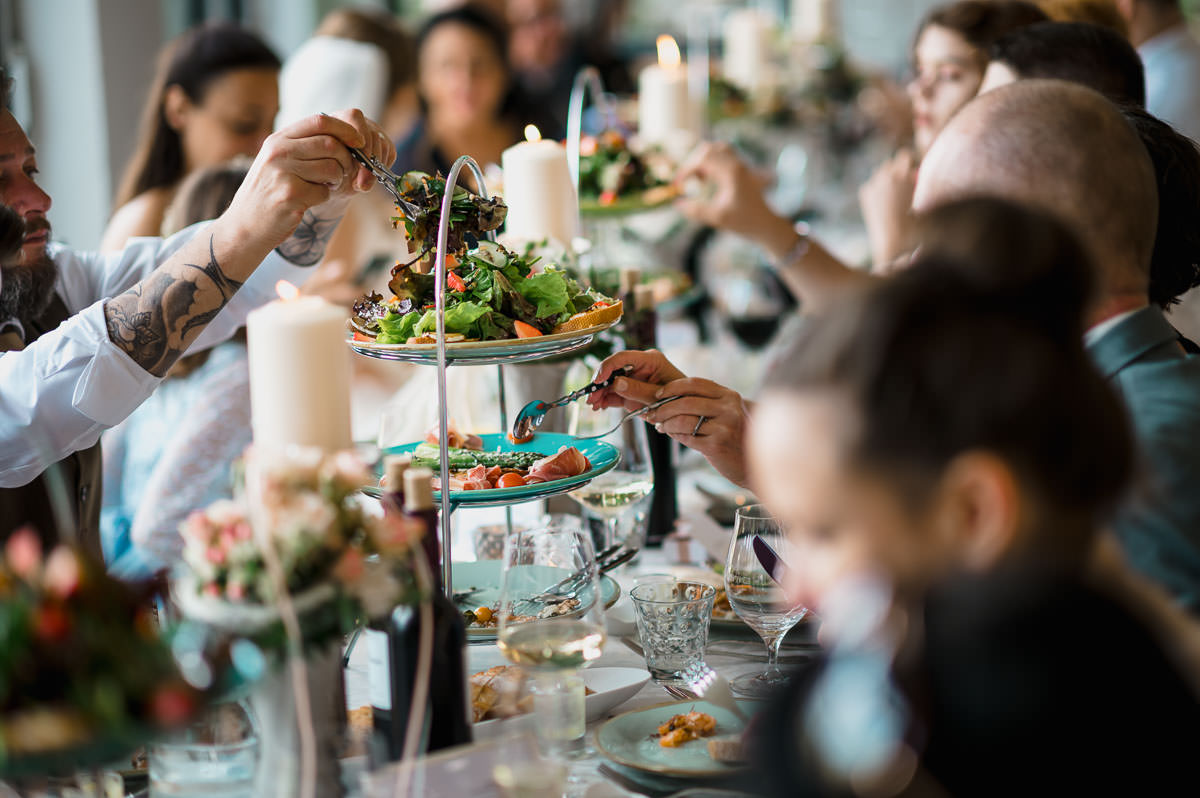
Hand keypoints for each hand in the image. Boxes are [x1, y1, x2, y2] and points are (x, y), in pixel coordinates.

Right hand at [220, 110, 394, 250]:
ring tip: (322, 186)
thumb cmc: (269, 192)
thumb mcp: (279, 161)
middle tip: (341, 173)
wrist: (245, 225)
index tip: (359, 141)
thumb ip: (304, 146)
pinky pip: (325, 192)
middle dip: (346, 160)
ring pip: (332, 168)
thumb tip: (347, 137)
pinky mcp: (290, 195)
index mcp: (278, 139)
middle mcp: (278, 152)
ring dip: (336, 180)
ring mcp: (282, 173)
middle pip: (331, 144)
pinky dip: (323, 197)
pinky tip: (308, 201)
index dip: (346, 130)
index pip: (320, 121)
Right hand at [586, 349, 686, 411]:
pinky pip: (614, 393)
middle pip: (613, 370)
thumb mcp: (660, 396)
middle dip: (600, 383)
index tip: (598, 380)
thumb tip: (616, 383)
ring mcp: (634, 379)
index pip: (623, 357)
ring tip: (594, 405)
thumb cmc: (680, 400)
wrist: (687, 413)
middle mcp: (639, 366)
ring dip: (600, 393)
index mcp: (650, 360)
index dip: (607, 367)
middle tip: (591, 397)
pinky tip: (599, 406)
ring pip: (610, 383)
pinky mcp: (631, 391)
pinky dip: (606, 400)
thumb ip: (638, 389)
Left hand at [642, 378, 751, 487]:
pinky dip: (674, 435)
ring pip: (683, 420)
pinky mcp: (717, 445)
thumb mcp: (724, 412)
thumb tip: (665, 397)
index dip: (672, 387)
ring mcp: (724, 427)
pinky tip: (672, 434)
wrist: (749, 462)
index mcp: (729, 395)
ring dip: (666, 423)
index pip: (695, 383)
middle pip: (685, 401)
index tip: (658, 394)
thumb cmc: (732, 435)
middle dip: (663, 407)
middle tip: (652, 413)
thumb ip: (702, 402)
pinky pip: (686, 437)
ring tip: (661, 426)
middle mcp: (729, 408)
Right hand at [673, 141, 796, 257]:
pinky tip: (707, 180)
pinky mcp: (741, 170)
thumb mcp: (718, 218)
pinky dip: (711, 163)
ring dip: (702, 160)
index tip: (678, 185)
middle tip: (685, 181)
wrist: (766, 224)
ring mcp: (740, 166)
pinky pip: (723, 157)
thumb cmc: (745, 221)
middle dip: (692, 163)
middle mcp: (736, 164)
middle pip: (708, 149)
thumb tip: (677, 204)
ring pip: (717, 149)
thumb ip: (696, 211)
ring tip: (697, 179)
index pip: (703, 159)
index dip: (686, 170)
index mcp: (732, 172)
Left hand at [859, 149, 916, 267]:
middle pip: (891, 162)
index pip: (905, 155)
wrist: (893, 238)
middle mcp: (887, 175)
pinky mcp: (865, 192)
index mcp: (904, 175)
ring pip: (880, 171)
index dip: (908, 162)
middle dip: (896, 168)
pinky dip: (876, 188)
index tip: (910, 167)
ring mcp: (874, 183)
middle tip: (901, 179)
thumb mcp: (922, 198)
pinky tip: (882, 201)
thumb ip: (917, 182)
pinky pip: (872, 184)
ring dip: (886, 177)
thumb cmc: (914, 222)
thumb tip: (915, 174)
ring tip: (892, 191)